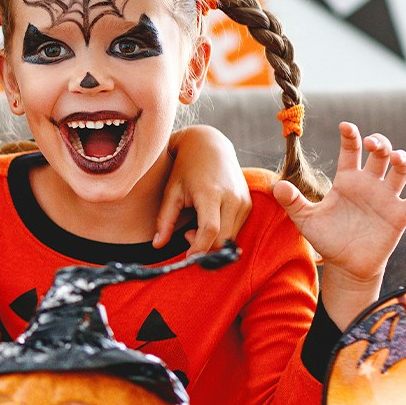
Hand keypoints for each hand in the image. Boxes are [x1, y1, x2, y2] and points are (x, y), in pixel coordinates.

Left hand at [160, 124, 251, 252]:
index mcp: (211, 193)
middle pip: (223, 240)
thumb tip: (157, 245)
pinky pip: (236, 230)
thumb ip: (165, 220)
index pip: (210, 230)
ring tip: (195, 225)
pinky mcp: (248, 204)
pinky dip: (221, 234)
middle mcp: (232, 198)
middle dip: (204, 247)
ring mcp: (243, 201)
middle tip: (186, 235)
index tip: (188, 258)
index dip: (200, 248)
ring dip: (212, 241)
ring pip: (230, 238)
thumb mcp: (171, 191)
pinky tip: (207, 221)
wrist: (210, 145)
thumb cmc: (185, 168)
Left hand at [275, 122, 405, 322]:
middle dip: (379, 143)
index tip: (346, 126)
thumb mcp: (305, 219)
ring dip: (402, 161)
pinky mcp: (399, 216)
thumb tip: (277, 186)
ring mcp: (386, 198)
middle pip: (380, 154)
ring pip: (400, 171)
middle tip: (372, 143)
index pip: (350, 151)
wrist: (345, 265)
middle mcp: (368, 184)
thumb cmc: (327, 238)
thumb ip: (293, 201)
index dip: (350, 137)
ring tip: (396, 159)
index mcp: (346, 180)